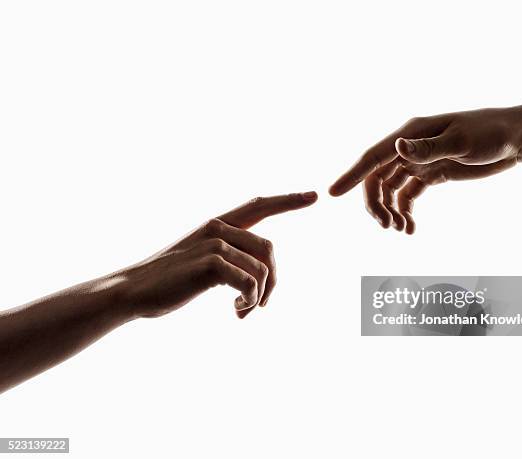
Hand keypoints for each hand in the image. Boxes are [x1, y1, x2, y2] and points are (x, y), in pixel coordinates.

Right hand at [120, 192, 317, 318]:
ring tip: (242, 311)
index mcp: (217, 225)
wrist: (132, 292)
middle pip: (269, 248)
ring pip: (261, 269)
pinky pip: (250, 282)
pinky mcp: (210, 263)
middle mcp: (217, 228)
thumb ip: (228, 258)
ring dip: (259, 297)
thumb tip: (258, 275)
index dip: (288, 200)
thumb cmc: (168, 281)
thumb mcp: (199, 261)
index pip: (259, 206)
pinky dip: (250, 300)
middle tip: (262, 305)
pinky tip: (236, 310)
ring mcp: (214, 243)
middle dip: (273, 280)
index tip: (314, 196)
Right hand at [329, 108, 521, 233]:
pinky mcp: (431, 173)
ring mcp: (419, 161)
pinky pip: (408, 195)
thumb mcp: (461, 140)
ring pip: (390, 189)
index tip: (332, 193)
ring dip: (390, 210)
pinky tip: (411, 228)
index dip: (351, 175)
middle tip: (386, 225)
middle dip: (375, 203)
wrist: (515, 139)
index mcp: (410, 134)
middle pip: (377, 178)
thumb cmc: (491, 132)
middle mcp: (409, 147)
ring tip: (400, 229)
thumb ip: (428, 148)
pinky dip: (405, 211)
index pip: (373, 157)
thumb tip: (397, 148)